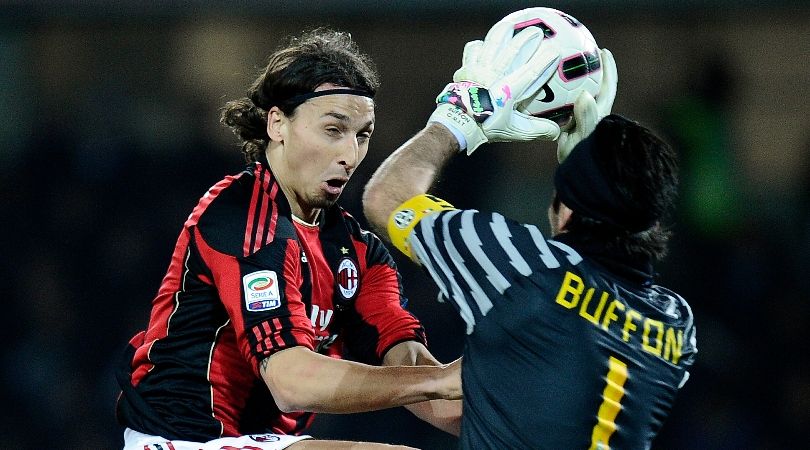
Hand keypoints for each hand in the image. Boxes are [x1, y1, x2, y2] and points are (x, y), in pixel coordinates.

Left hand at [429, 25, 560, 154]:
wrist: (457, 123)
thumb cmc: (485, 126)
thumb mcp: (514, 130)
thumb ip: (536, 129)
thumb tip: (555, 132)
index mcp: (508, 89)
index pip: (530, 71)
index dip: (544, 60)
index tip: (555, 51)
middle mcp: (494, 74)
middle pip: (513, 49)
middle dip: (527, 38)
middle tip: (537, 31)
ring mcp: (479, 69)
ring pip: (492, 43)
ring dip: (503, 32)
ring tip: (511, 24)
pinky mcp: (467, 68)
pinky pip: (473, 50)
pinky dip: (479, 45)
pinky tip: (483, 45)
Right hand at [556, 48, 617, 161]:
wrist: (573, 178)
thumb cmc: (580, 159)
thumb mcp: (584, 139)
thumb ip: (586, 118)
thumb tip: (585, 95)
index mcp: (600, 113)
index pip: (608, 85)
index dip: (608, 67)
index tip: (603, 50)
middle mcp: (591, 115)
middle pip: (593, 86)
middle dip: (588, 69)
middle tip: (578, 53)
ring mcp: (579, 122)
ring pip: (577, 96)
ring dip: (571, 82)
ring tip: (559, 67)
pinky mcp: (567, 129)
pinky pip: (562, 107)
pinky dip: (557, 97)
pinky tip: (545, 91)